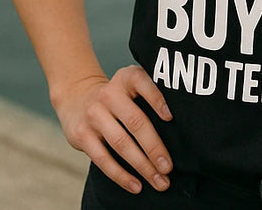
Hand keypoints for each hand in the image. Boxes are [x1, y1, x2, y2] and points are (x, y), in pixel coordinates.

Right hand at [53, 65, 173, 193]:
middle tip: (169, 167)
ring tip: (158, 180)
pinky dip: (121, 175)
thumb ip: (153, 91)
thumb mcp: (133, 82)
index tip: (171, 118)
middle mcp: (109, 94)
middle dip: (154, 147)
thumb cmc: (119, 94)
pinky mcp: (82, 135)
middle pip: (135, 122)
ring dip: (142, 166)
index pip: (144, 84)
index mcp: (127, 78)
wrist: (78, 97)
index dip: (158, 100)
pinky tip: (136, 184)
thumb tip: (184, 118)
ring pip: (121, 144)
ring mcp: (94, 115)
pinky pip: (103, 159)